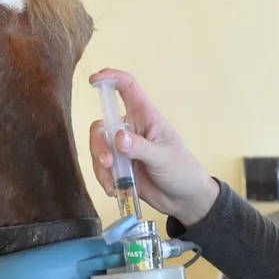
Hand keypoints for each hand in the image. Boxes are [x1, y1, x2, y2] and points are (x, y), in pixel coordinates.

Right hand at [88, 69, 218, 224]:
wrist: (184, 199)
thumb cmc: (182, 170)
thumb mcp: (164, 157)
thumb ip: (140, 148)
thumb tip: (117, 138)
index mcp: (146, 116)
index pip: (127, 87)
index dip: (111, 78)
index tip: (94, 81)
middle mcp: (131, 129)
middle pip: (103, 124)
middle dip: (98, 144)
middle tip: (107, 163)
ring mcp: (123, 149)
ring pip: (98, 148)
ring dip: (100, 167)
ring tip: (113, 184)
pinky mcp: (119, 167)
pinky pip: (101, 168)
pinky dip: (104, 180)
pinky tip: (116, 190)